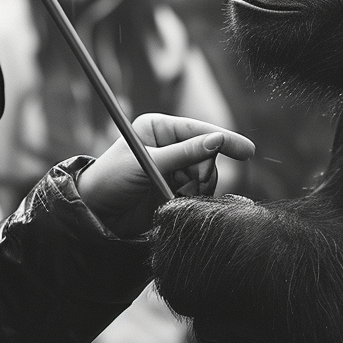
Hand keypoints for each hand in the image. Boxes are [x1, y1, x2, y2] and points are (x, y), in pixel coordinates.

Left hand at [77, 114, 254, 237]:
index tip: (248, 152)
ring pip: (204, 176)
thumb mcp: (147, 163)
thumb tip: (216, 141)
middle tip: (193, 186)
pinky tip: (178, 203)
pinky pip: (197, 193)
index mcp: (159, 128)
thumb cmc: (111, 180)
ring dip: (199, 188)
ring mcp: (172, 168)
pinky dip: (194, 199)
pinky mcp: (172, 190)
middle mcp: (168, 146)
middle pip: (206, 155)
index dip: (224, 139)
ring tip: (179, 196)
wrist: (94, 213)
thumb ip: (184, 153)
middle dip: (205, 172)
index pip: (199, 130)